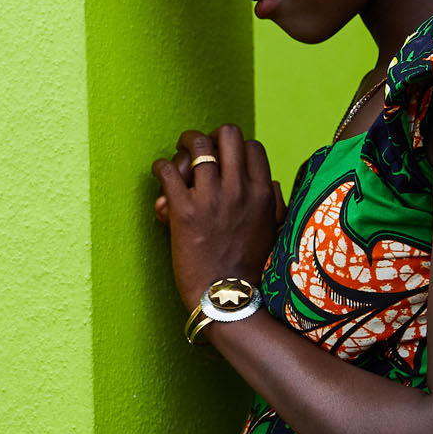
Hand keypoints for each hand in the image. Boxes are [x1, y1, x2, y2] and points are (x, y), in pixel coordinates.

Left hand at [150, 123, 283, 311]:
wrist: (227, 298)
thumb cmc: (250, 269)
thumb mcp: (274, 231)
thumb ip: (274, 203)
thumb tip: (272, 182)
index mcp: (262, 194)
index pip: (252, 147)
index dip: (234, 146)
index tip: (221, 157)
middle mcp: (239, 189)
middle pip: (227, 134)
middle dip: (209, 135)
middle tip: (195, 147)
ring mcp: (211, 198)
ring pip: (196, 146)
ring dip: (182, 146)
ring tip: (176, 154)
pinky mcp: (183, 211)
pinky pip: (167, 171)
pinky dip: (159, 167)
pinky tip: (158, 173)